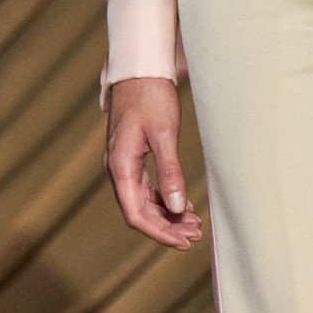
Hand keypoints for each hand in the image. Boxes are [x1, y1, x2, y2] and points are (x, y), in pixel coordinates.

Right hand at [105, 76, 203, 247]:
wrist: (139, 70)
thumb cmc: (150, 97)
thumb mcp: (164, 134)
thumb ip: (170, 172)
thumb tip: (177, 207)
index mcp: (120, 167)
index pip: (136, 214)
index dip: (159, 233)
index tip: (182, 242)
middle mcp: (117, 170)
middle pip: (140, 212)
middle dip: (167, 227)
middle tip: (196, 235)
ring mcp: (123, 165)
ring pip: (143, 202)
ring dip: (167, 215)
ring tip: (194, 224)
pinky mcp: (132, 158)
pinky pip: (146, 188)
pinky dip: (164, 200)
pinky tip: (183, 205)